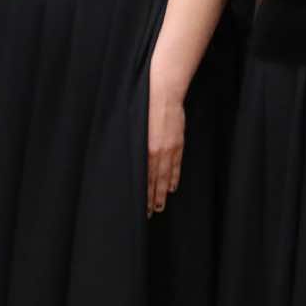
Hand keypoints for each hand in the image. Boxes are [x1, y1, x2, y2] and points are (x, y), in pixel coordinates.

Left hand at [145, 74, 185, 216]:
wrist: (163, 92)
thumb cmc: (143, 104)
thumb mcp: (133, 125)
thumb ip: (132, 144)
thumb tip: (127, 158)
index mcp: (144, 149)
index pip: (143, 178)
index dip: (142, 193)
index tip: (140, 206)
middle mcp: (157, 152)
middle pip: (154, 181)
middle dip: (151, 198)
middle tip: (149, 213)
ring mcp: (169, 149)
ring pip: (166, 177)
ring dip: (162, 193)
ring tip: (160, 206)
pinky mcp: (178, 144)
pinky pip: (176, 166)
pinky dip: (174, 178)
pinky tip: (171, 187)